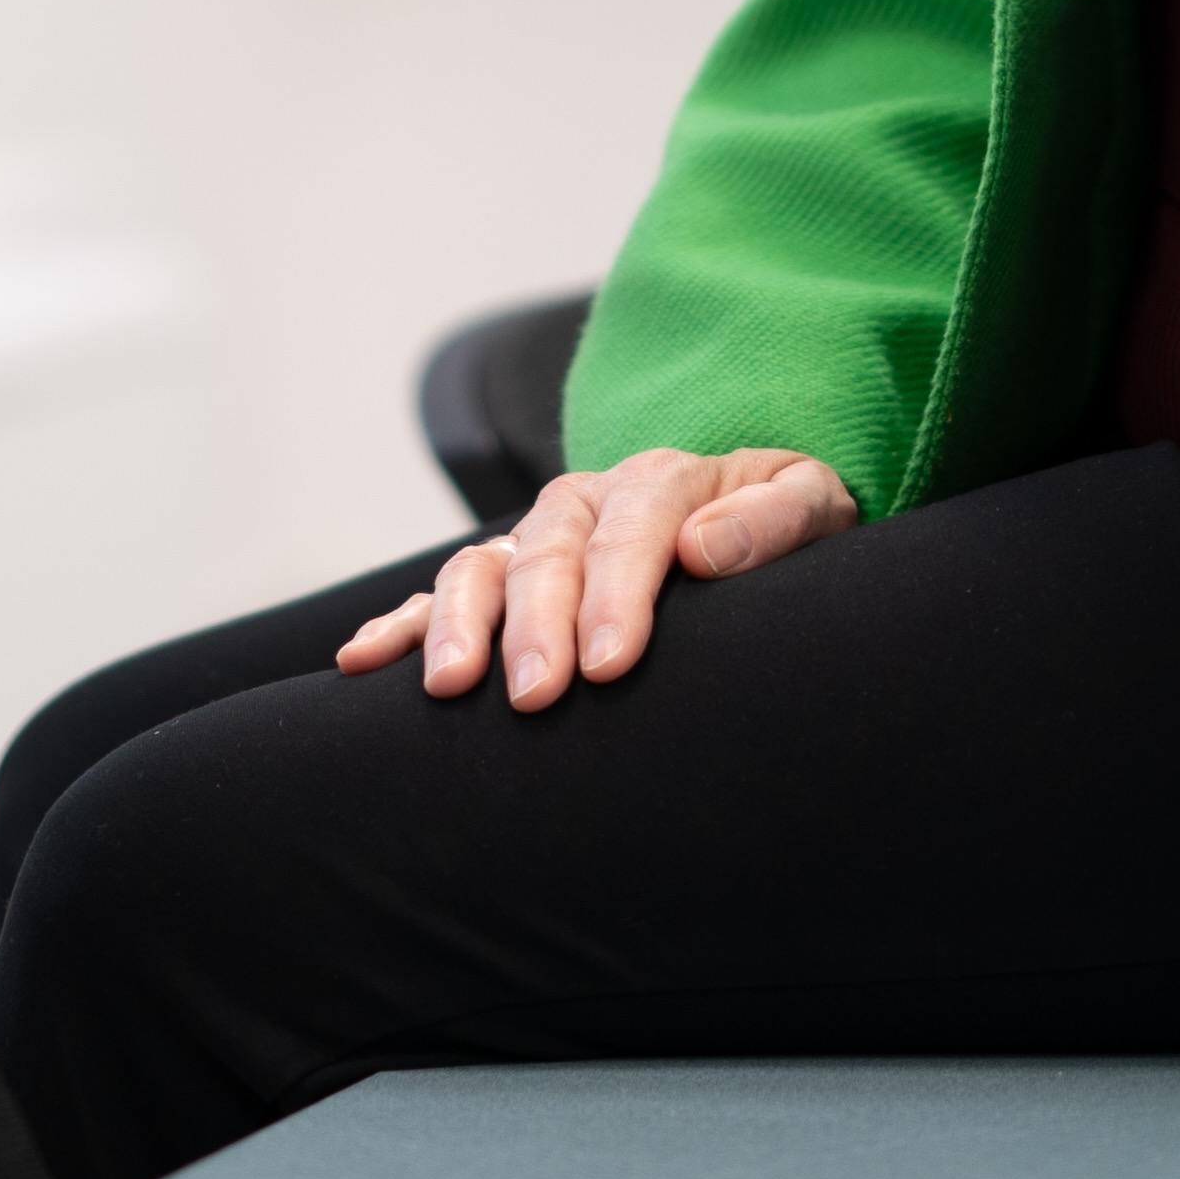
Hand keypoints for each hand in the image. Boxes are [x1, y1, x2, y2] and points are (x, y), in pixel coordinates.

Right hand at [332, 445, 857, 710]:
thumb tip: (706, 546)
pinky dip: (400, 622)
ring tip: (449, 688)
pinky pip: (440, 592)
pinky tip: (363, 660)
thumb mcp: (816, 507)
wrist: (765, 521)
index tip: (610, 665)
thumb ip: (775, 519)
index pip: (635, 527)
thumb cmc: (794, 530)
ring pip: (483, 565)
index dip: (618, 594)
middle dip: (536, 623)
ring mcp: (540, 537)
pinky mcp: (508, 575)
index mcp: (668, 481)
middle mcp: (591, 501)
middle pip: (549, 549)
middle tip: (535, 697)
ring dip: (458, 622)